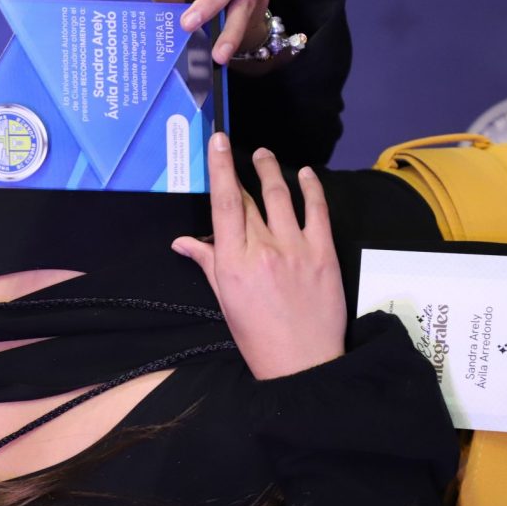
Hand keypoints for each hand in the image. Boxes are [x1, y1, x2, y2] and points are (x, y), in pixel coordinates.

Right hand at [171, 134, 346, 379]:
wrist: (302, 362)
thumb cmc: (257, 336)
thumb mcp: (225, 301)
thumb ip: (207, 263)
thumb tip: (183, 241)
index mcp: (233, 262)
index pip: (223, 203)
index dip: (220, 168)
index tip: (219, 142)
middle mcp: (262, 248)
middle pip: (248, 198)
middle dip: (241, 171)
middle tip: (238, 152)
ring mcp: (296, 247)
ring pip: (281, 195)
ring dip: (271, 170)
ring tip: (264, 156)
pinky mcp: (324, 252)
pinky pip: (318, 210)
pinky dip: (311, 187)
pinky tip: (304, 174)